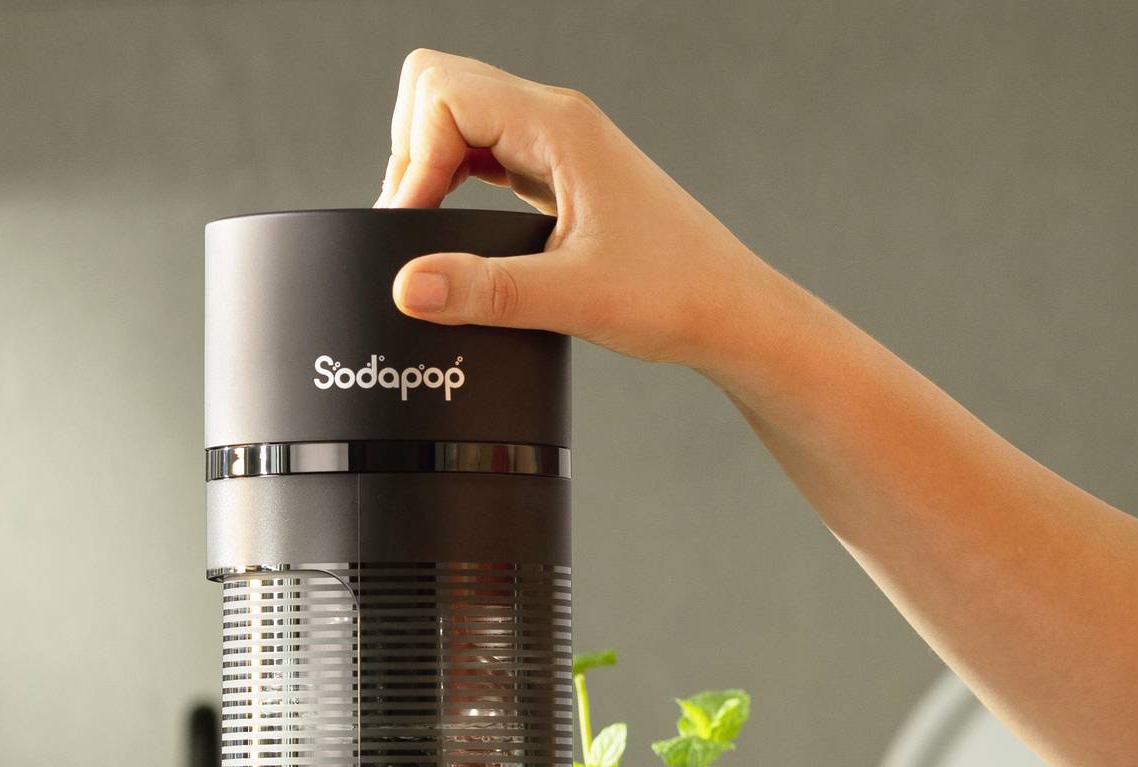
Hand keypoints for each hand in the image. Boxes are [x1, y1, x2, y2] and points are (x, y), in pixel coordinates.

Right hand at [377, 50, 783, 372]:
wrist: (729, 310)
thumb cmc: (674, 293)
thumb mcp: (570, 299)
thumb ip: (483, 291)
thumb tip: (408, 288)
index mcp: (559, 126)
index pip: (443, 93)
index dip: (412, 156)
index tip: (414, 224)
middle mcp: (555, 119)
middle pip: (440, 86)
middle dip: (409, 150)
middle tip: (415, 223)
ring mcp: (555, 142)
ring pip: (457, 115)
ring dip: (428, 165)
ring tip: (430, 229)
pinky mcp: (556, 171)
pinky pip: (482, 149)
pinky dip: (453, 181)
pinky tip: (459, 229)